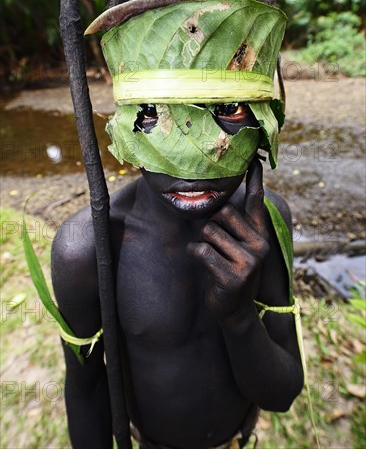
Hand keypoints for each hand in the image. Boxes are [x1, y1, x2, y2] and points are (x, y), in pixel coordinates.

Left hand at [187, 157, 268, 318]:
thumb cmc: (230, 270)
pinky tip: (204, 266)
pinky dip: (194, 254)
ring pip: (208, 231)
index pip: (256, 202)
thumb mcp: (239, 247)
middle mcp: (259, 245)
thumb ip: (236, 225)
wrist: (234, 310)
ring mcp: (248, 261)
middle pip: (222, 213)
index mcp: (260, 234)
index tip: (255, 160)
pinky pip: (201, 250)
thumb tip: (220, 199)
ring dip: (202, 242)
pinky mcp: (233, 276)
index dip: (255, 180)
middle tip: (215, 244)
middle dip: (210, 224)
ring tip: (212, 258)